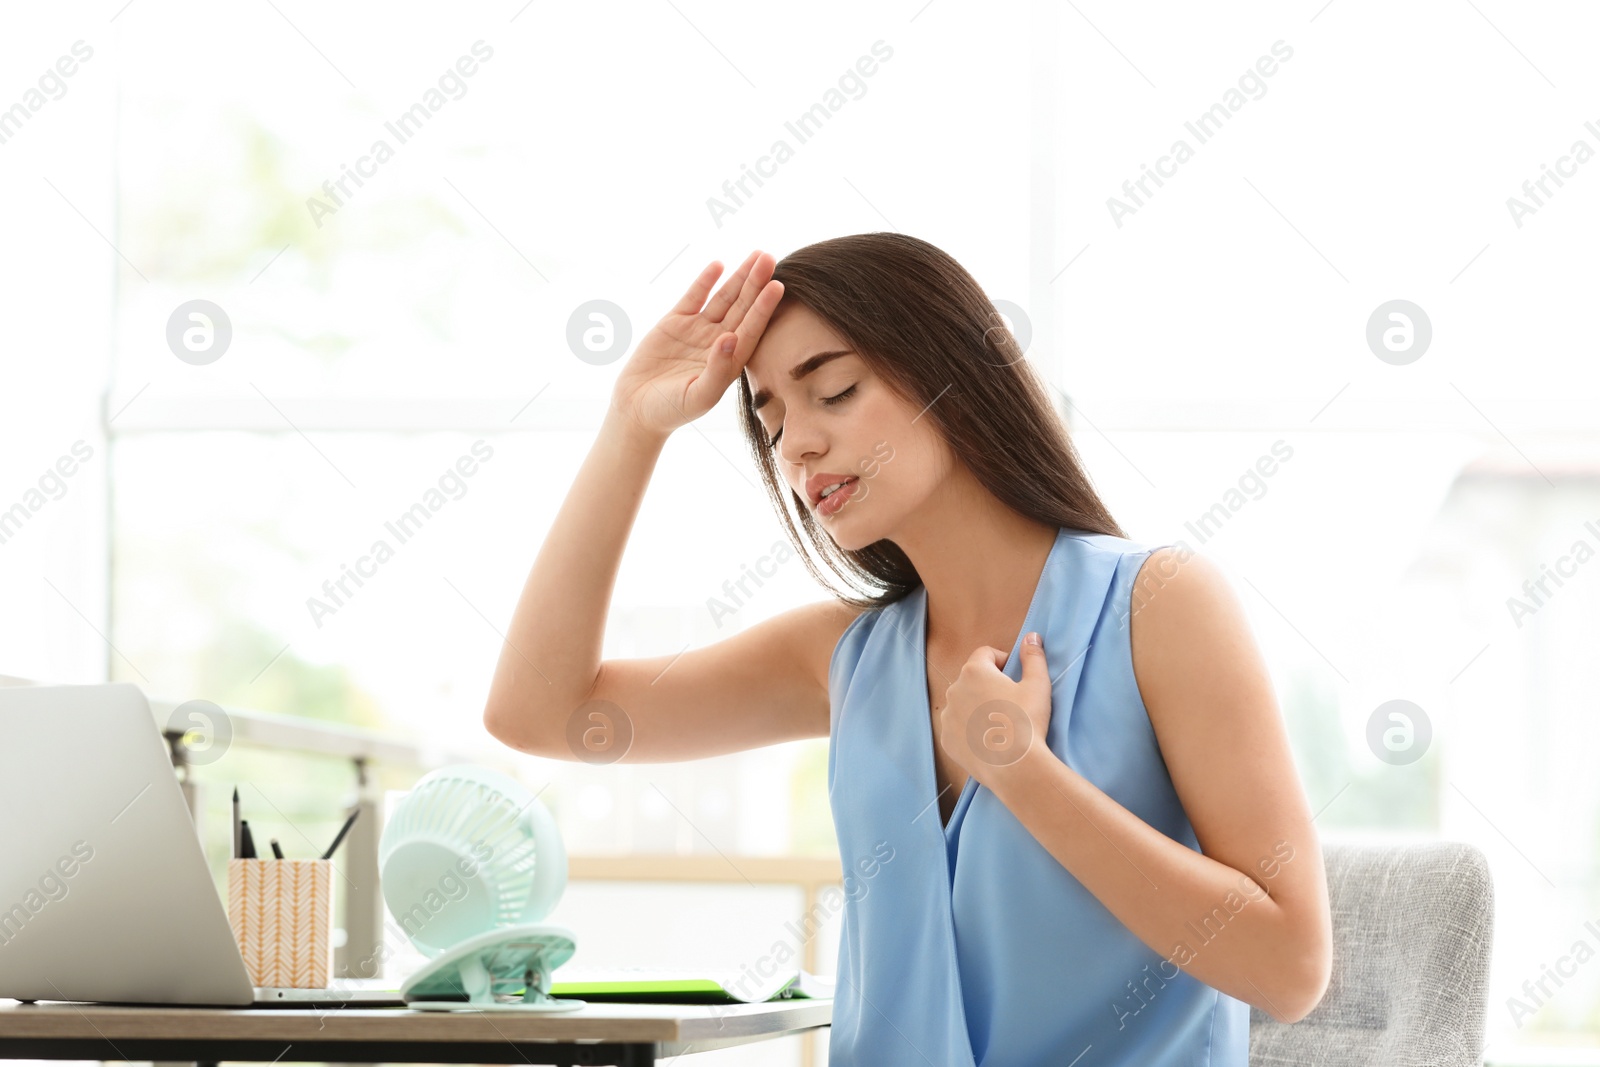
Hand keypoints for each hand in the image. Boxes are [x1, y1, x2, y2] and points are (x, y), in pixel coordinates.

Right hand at [609, 250, 784, 439]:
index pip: (752, 328)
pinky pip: (694, 297)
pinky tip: (718, 265)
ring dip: (738, 277)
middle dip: (756, 283)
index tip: (777, 285)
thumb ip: (718, 369)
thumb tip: (730, 338)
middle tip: (769, 258)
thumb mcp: (699, 396)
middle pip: (742, 307)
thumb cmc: (672, 410)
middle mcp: (719, 342)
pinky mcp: (676, 323)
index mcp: (730, 360)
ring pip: (723, 298)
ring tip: (755, 256)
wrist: (638, 409)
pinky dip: (705, 281)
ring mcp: (698, 330)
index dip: (764, 307)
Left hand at [935, 633, 1054, 792]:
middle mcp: (954, 689)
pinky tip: (989, 740)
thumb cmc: (1027, 722)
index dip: (1003, 661)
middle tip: (1011, 703)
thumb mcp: (1038, 685)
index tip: (1015, 677)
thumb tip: (1031, 637)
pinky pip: (958, 727)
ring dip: (977, 707)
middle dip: (989, 685)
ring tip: (1000, 724)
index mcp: (974, 671)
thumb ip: (1033, 657)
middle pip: (973, 678)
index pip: (986, 654)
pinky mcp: (947, 740)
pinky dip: (969, 730)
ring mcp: (948, 716)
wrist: (1015, 766)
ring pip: (963, 703)